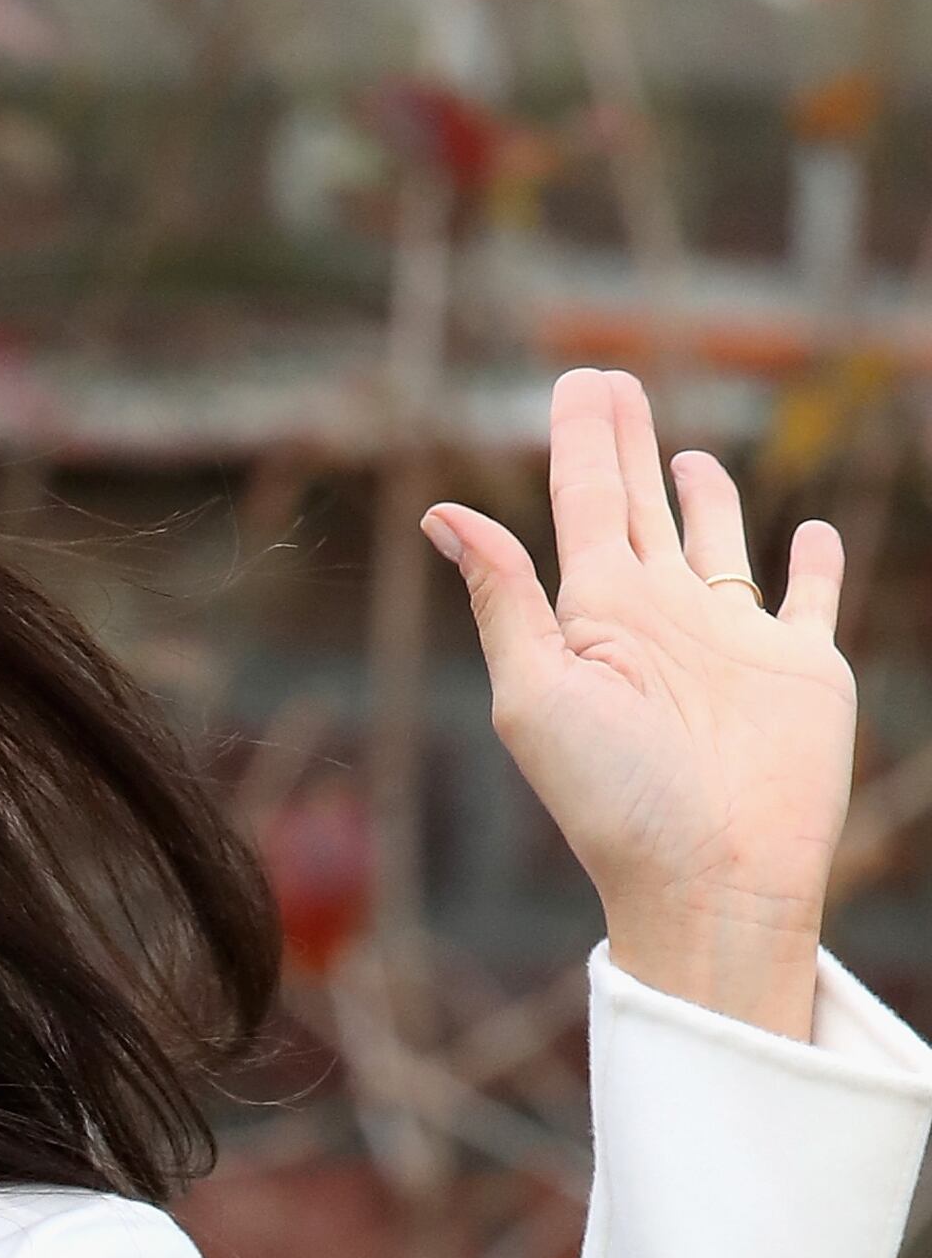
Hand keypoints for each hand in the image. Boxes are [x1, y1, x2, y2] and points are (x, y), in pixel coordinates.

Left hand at [423, 367, 852, 1038]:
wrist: (710, 878)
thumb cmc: (614, 798)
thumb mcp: (536, 692)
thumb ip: (504, 597)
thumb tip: (442, 514)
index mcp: (594, 613)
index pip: (585, 501)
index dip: (581, 439)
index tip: (579, 379)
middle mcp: (660, 616)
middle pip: (639, 505)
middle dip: (626, 443)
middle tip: (612, 379)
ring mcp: (732, 640)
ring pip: (716, 544)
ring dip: (705, 498)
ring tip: (686, 456)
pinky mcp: (803, 668)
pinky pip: (808, 599)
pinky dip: (815, 564)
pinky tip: (811, 532)